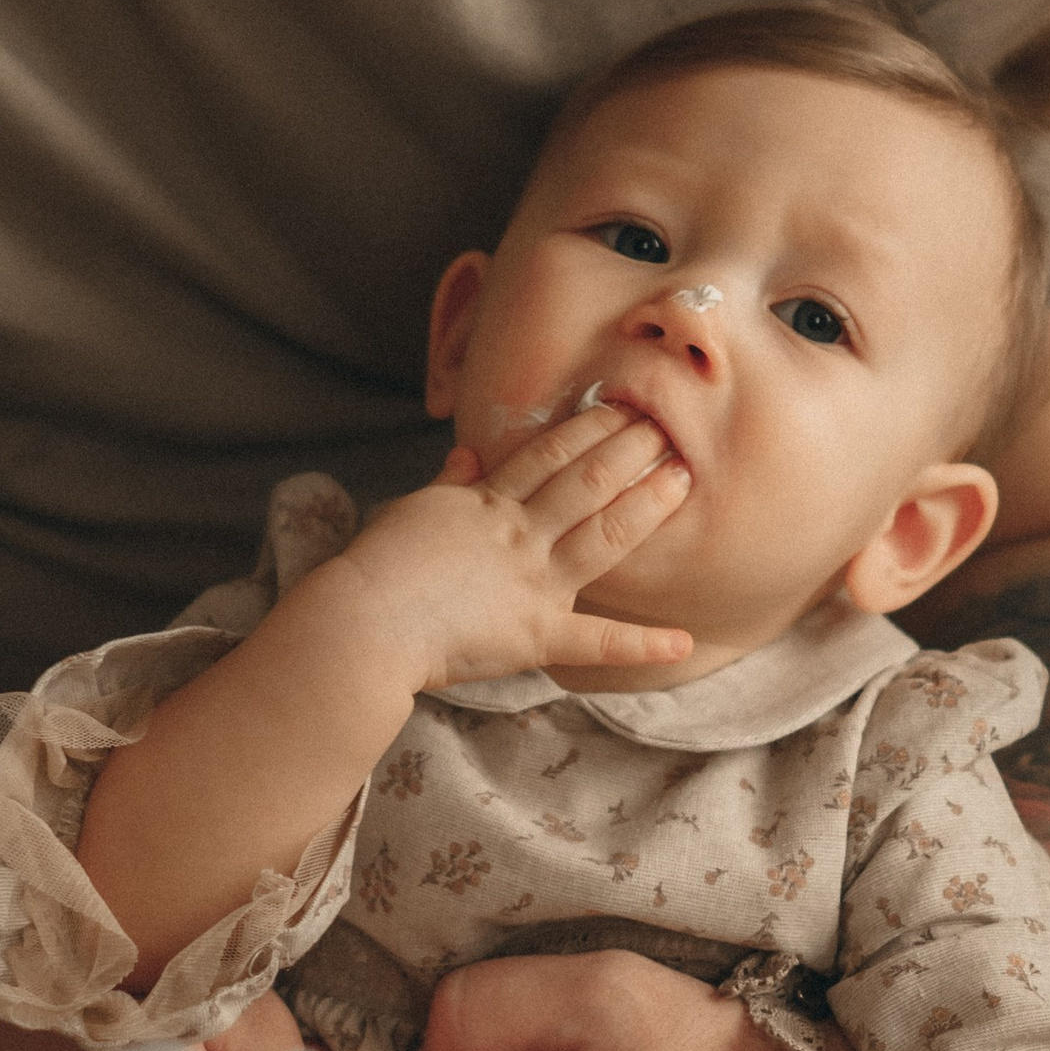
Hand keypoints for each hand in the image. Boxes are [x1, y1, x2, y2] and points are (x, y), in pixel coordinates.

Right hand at [326, 404, 694, 690]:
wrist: (365, 621)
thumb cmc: (378, 567)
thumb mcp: (413, 510)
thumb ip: (450, 484)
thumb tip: (469, 452)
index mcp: (489, 504)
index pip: (550, 454)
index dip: (591, 427)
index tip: (624, 405)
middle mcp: (520, 534)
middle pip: (588, 480)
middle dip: (633, 450)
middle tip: (672, 427)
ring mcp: (534, 582)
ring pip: (604, 534)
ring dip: (647, 504)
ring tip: (684, 478)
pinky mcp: (536, 635)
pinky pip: (596, 642)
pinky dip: (642, 644)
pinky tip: (682, 640)